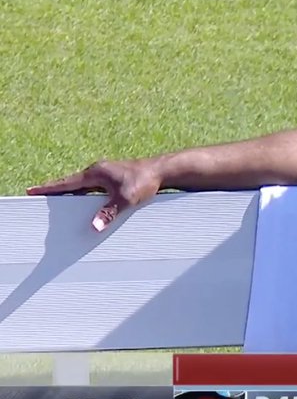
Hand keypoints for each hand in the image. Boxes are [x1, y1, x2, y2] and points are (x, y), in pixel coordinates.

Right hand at [26, 159, 163, 230]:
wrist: (163, 171)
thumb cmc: (145, 182)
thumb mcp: (126, 199)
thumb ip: (109, 212)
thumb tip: (94, 227)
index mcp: (95, 174)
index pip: (66, 183)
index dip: (49, 188)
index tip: (32, 191)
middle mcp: (98, 172)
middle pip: (71, 184)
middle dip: (56, 191)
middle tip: (39, 197)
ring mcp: (106, 174)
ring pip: (82, 186)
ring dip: (71, 193)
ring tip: (58, 202)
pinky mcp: (114, 179)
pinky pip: (93, 188)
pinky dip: (85, 195)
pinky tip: (84, 202)